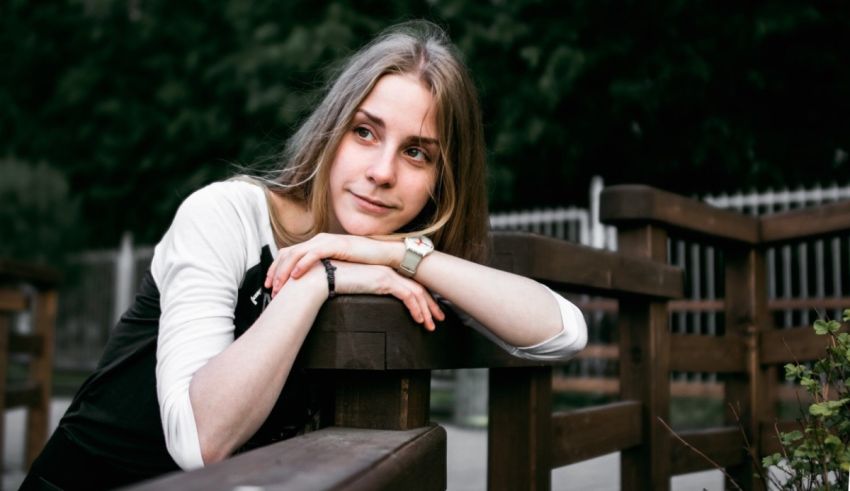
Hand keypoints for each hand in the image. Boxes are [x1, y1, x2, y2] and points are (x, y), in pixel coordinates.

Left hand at [264, 233, 400, 295]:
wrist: (383, 255)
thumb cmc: (361, 263)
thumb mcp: (336, 268)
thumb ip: (321, 272)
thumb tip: (307, 289)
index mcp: (315, 245)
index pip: (288, 254)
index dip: (275, 270)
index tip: (269, 286)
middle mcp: (317, 240)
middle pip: (287, 253)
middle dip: (275, 271)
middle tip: (269, 289)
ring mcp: (326, 241)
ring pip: (296, 253)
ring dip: (285, 270)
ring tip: (279, 285)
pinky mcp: (336, 244)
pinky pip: (314, 254)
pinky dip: (302, 264)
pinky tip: (296, 275)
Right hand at [329, 261, 444, 330]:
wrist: (324, 276)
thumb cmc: (335, 282)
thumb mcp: (356, 287)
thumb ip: (367, 291)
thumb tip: (374, 305)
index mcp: (383, 271)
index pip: (409, 284)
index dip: (421, 298)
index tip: (428, 311)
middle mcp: (389, 271)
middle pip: (418, 288)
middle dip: (430, 305)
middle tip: (438, 318)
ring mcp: (388, 275)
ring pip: (416, 293)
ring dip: (426, 310)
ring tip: (430, 325)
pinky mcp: (384, 281)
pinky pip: (407, 296)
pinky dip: (416, 308)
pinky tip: (419, 320)